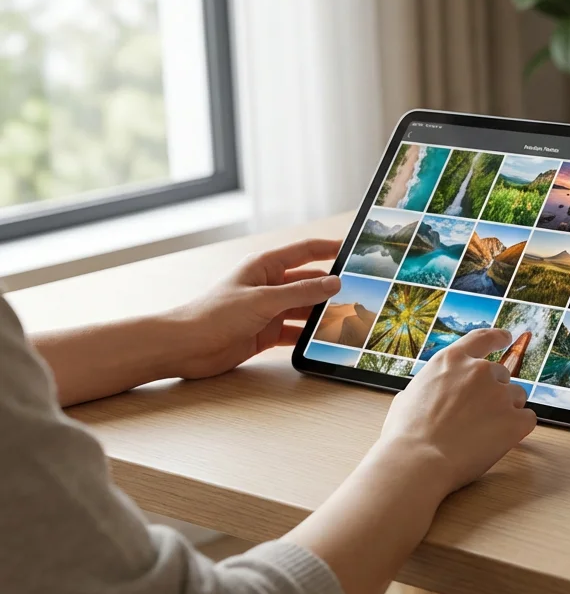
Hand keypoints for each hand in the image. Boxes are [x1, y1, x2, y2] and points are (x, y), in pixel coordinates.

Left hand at [168, 238, 342, 379]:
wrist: (186, 346)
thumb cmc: (214, 314)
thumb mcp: (264, 300)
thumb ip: (301, 292)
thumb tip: (334, 282)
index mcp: (264, 266)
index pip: (305, 251)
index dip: (330, 248)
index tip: (354, 249)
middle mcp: (268, 285)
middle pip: (309, 282)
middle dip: (331, 287)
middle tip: (360, 292)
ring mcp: (268, 310)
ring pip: (304, 308)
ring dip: (321, 314)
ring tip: (347, 318)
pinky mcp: (266, 332)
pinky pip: (295, 331)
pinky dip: (308, 335)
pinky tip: (324, 339)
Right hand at [374, 327, 536, 494]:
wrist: (417, 462)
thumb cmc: (405, 435)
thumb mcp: (408, 395)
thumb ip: (429, 387)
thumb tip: (431, 392)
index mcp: (452, 360)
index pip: (482, 338)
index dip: (497, 337)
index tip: (506, 337)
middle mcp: (479, 371)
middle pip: (501, 375)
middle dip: (494, 392)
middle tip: (478, 416)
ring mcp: (499, 394)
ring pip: (517, 396)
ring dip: (506, 410)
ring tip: (482, 432)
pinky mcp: (515, 420)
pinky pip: (527, 419)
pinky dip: (517, 429)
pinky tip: (498, 441)